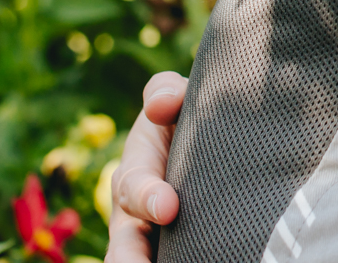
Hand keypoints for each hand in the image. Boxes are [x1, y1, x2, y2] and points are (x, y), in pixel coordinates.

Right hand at [105, 72, 185, 262]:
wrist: (211, 143)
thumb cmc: (186, 118)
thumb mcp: (174, 98)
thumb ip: (165, 92)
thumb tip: (160, 105)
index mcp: (133, 174)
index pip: (133, 188)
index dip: (148, 197)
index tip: (168, 207)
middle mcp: (135, 216)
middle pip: (125, 245)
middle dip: (130, 258)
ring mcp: (154, 241)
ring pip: (141, 260)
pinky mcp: (179, 252)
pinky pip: (174, 261)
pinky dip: (184, 262)